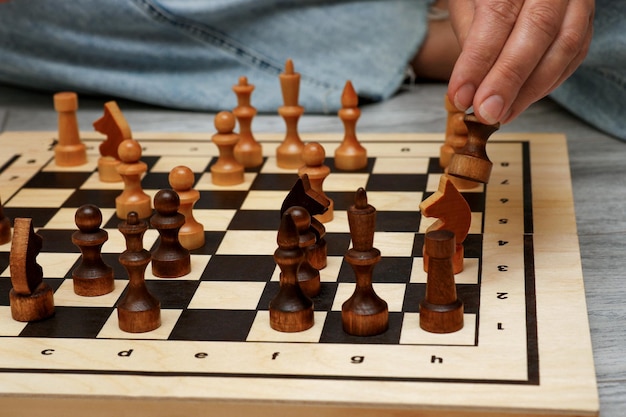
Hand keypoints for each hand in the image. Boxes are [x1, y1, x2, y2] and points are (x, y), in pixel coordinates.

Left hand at [447, 0, 593, 124]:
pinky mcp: (586, 20)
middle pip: (539, 31)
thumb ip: (472, 39)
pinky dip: (547, 84)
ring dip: (530, 90)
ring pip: (565, 47)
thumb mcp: (467, 4)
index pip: (498, 17)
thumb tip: (471, 87)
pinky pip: (574, 56)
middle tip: (485, 112)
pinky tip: (522, 100)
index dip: (479, 61)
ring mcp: (576, 0)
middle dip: (509, 80)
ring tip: (500, 114)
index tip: (461, 95)